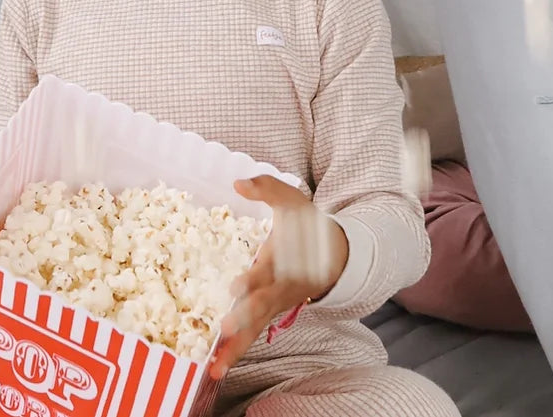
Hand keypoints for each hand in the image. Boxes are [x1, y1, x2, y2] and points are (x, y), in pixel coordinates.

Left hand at [207, 176, 347, 379]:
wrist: (338, 256)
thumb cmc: (310, 227)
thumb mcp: (293, 202)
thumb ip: (268, 189)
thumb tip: (238, 183)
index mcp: (283, 265)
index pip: (267, 275)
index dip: (252, 282)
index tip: (235, 288)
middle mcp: (278, 290)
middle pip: (259, 312)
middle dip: (242, 323)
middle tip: (225, 332)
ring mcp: (274, 306)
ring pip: (254, 331)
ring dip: (235, 350)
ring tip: (214, 370)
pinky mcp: (267, 315)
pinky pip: (251, 335)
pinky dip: (235, 352)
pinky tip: (215, 369)